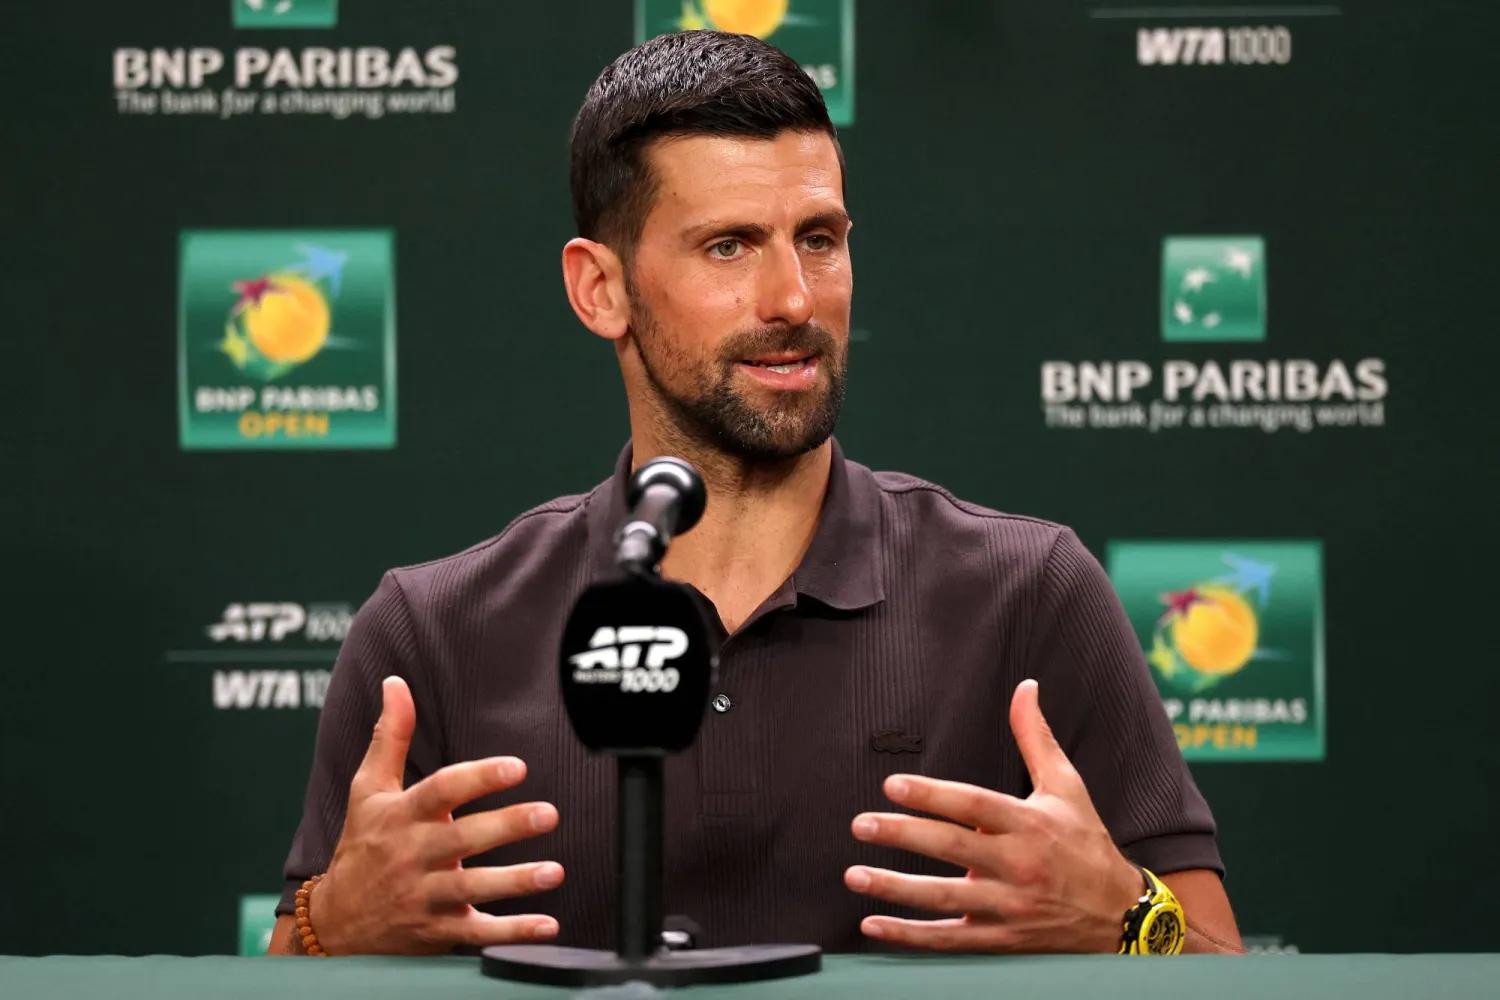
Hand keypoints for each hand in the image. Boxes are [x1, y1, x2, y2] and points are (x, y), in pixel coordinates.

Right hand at [309, 676, 564, 954]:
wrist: (337, 922)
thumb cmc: (362, 844)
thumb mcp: (367, 789)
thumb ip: (389, 736)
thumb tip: (396, 683)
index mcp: (401, 817)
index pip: (440, 792)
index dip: (477, 778)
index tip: (516, 766)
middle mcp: (413, 856)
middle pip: (462, 840)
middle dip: (506, 827)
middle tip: (549, 813)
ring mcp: (425, 897)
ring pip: (472, 890)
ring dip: (516, 882)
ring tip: (554, 871)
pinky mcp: (438, 931)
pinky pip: (478, 934)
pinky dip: (513, 933)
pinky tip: (547, 925)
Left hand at [844, 678, 1141, 952]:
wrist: (1120, 915)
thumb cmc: (1085, 842)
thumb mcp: (1067, 786)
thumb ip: (1036, 737)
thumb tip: (1025, 687)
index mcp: (1029, 823)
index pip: (974, 805)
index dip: (932, 795)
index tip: (892, 785)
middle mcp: (1017, 865)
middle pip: (952, 847)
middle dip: (902, 834)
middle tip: (861, 824)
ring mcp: (1008, 906)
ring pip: (944, 897)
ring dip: (895, 887)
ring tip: (854, 875)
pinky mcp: (1000, 938)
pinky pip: (949, 939)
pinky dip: (909, 936)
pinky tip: (873, 925)